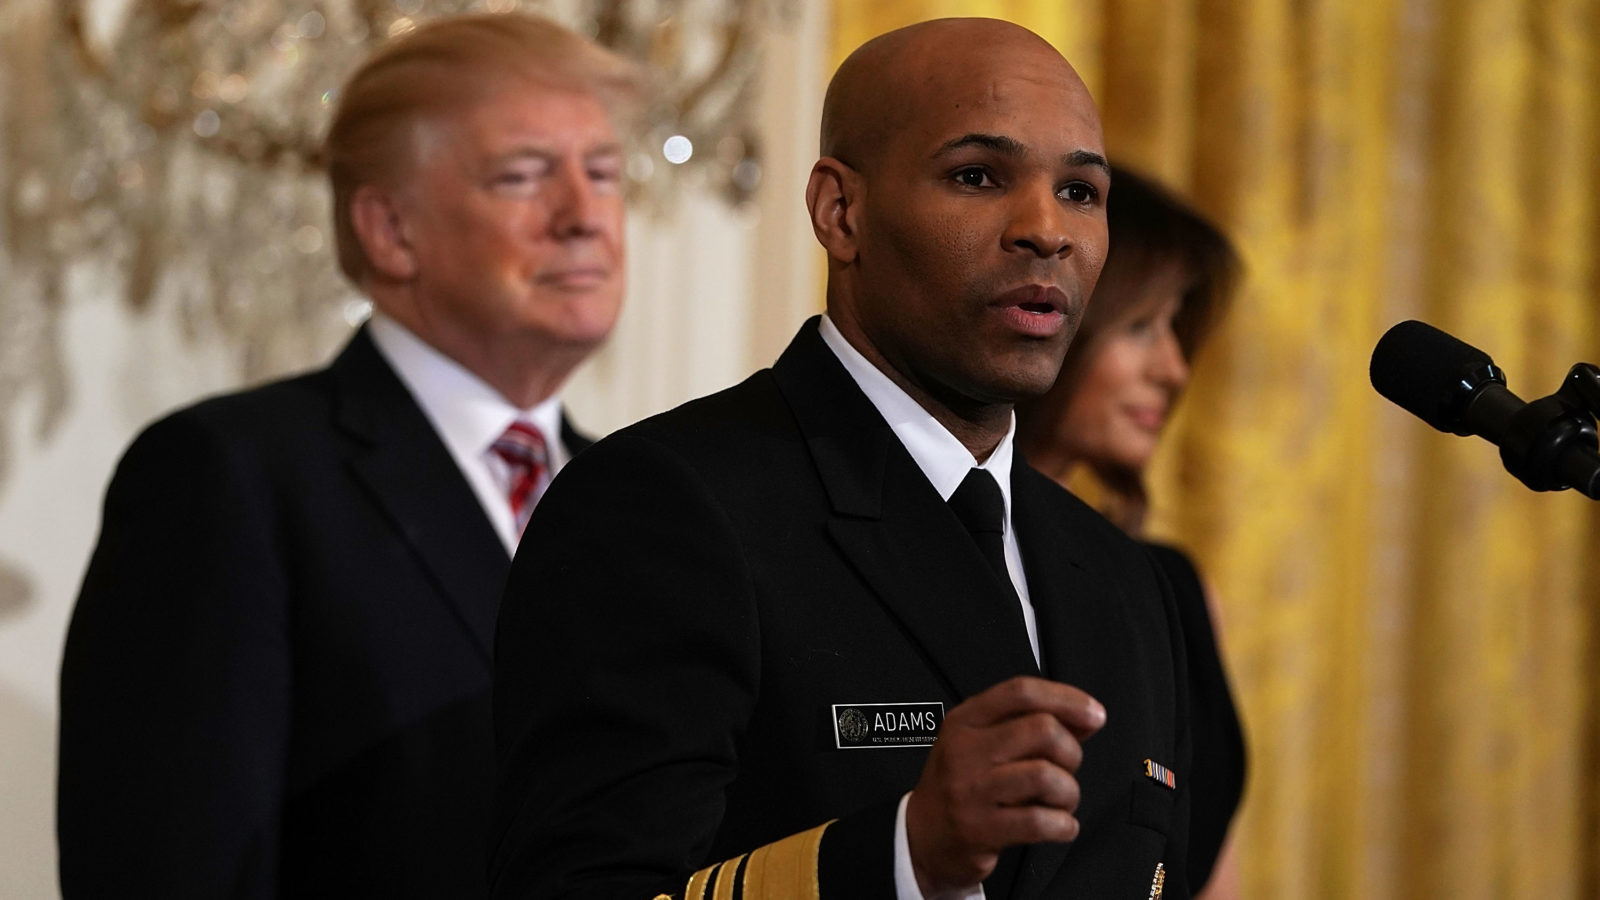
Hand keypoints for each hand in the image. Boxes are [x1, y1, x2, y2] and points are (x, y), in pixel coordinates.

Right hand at [905, 676, 1105, 893]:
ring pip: (1045, 776)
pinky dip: (1063, 825)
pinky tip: (1059, 825)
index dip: (1066, 699)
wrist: (922, 839)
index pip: (1021, 692)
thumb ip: (1031, 725)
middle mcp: (965, 750)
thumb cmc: (963, 786)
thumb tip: (1087, 717)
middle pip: (1042, 730)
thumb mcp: (983, 743)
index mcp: (966, 720)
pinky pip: (1040, 822)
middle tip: (1066, 769)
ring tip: (1061, 801)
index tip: (1094, 714)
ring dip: (1069, 792)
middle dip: (1071, 752)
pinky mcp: (980, 828)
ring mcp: (970, 789)